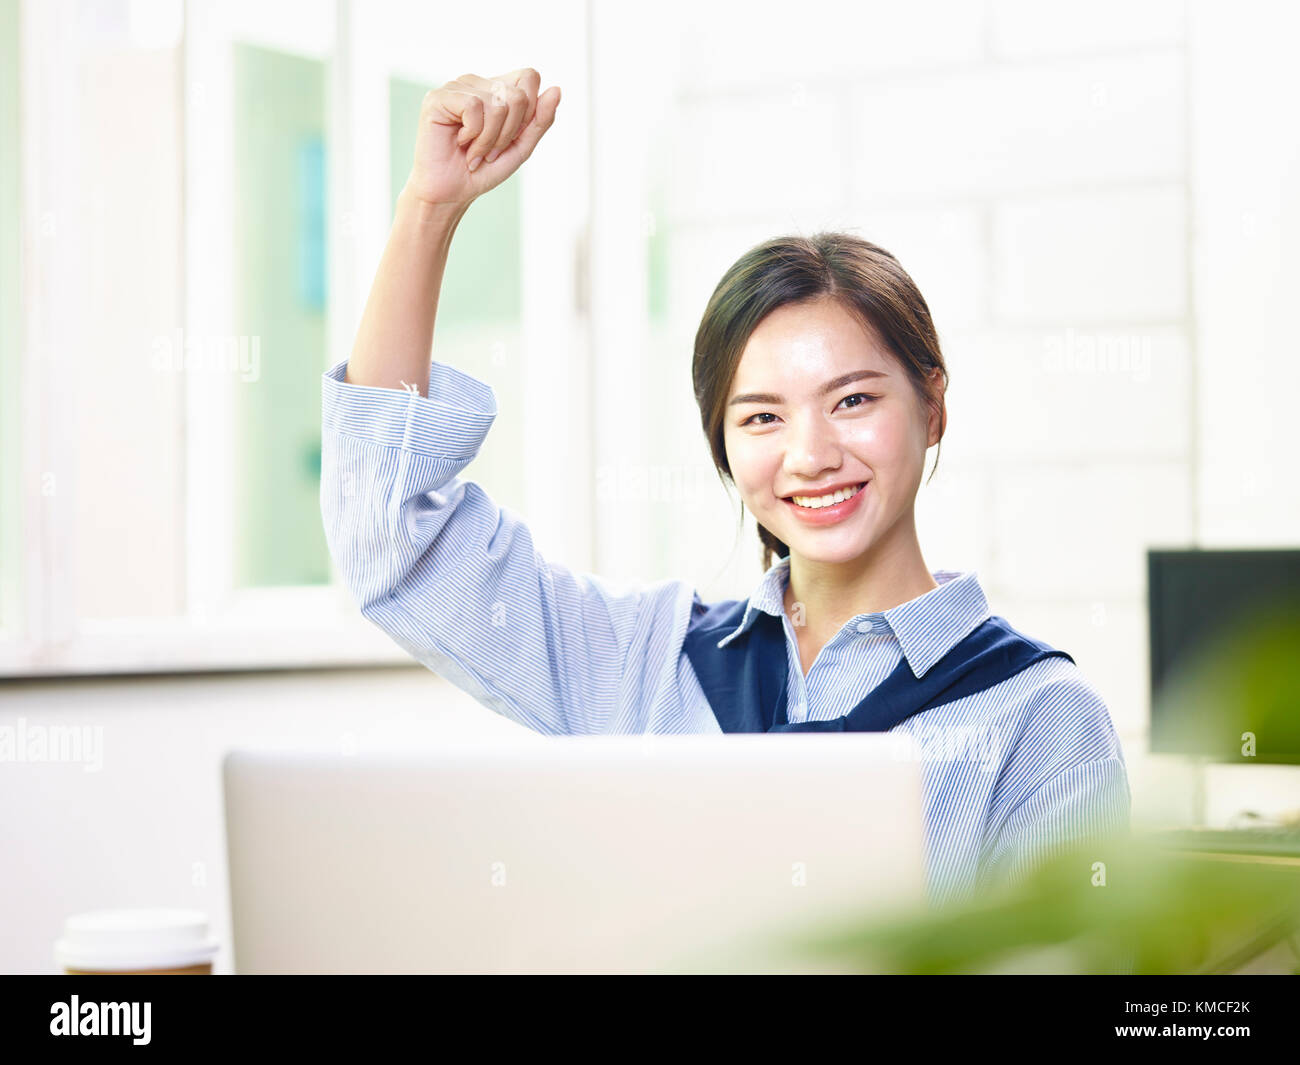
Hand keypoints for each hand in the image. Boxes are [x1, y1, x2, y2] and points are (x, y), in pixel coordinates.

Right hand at [403, 67, 560, 209]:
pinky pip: (474, 106)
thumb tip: (556, 89)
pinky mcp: (438, 97)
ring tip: (474, 151)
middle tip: (490, 150)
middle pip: (518, 96)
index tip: (511, 136)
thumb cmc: (483, 170)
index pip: (529, 77)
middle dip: (509, 133)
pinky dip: (474, 135)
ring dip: (490, 139)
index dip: (529, 111)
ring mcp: (457, 86)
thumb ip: (540, 120)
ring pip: (498, 104)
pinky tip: (460, 142)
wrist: (451, 192)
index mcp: (497, 89)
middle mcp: (478, 82)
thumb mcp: (521, 147)